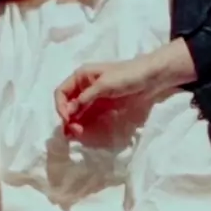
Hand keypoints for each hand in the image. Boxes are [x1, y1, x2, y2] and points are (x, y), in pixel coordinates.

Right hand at [54, 39, 196, 137]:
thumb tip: (69, 112)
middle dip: (67, 118)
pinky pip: (87, 117)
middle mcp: (84, 87)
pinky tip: (83, 132)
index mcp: (82, 76)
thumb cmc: (127, 76)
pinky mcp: (102, 108)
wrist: (150, 79)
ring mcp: (93, 98)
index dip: (60, 106)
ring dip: (74, 123)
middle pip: (67, 104)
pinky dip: (82, 124)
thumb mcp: (104, 85)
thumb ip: (86, 98)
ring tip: (78, 134)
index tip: (67, 119)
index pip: (61, 92)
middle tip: (74, 132)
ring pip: (76, 113)